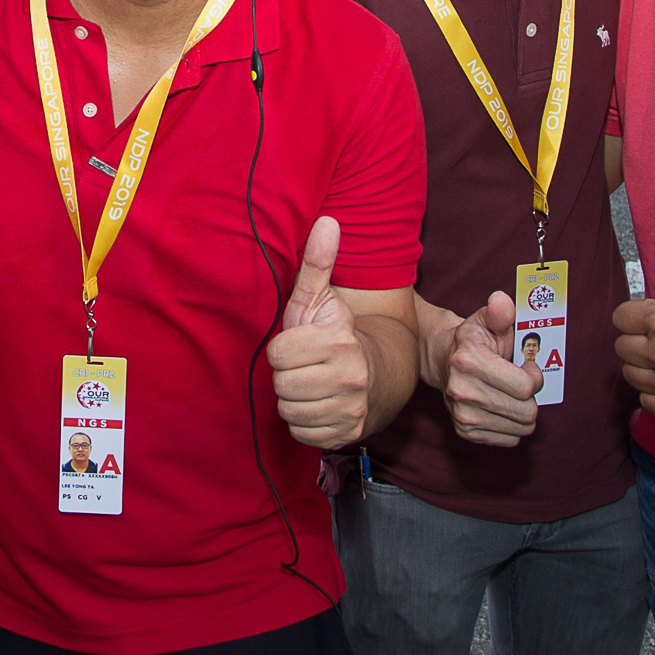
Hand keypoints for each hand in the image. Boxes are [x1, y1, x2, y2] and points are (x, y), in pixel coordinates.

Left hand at [266, 217, 373, 448]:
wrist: (377, 375)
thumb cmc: (334, 334)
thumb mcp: (321, 299)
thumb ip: (318, 263)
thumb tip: (327, 220)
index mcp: (339, 341)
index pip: (277, 354)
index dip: (282, 349)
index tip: (298, 344)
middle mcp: (350, 377)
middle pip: (281, 385)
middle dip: (286, 375)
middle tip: (303, 365)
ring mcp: (350, 409)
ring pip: (289, 411)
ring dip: (294, 399)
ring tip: (310, 383)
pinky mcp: (346, 434)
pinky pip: (301, 432)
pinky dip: (304, 422)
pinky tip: (317, 404)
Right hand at [438, 292, 540, 445]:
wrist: (442, 361)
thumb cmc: (473, 341)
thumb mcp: (486, 321)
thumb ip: (500, 313)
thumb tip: (501, 301)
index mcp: (469, 361)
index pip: (525, 387)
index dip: (535, 376)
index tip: (528, 366)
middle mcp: (462, 391)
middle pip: (526, 411)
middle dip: (531, 396)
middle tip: (520, 382)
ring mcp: (463, 415)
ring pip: (521, 427)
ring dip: (523, 411)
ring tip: (510, 393)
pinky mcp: (466, 432)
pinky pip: (510, 439)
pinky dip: (512, 424)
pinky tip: (502, 407)